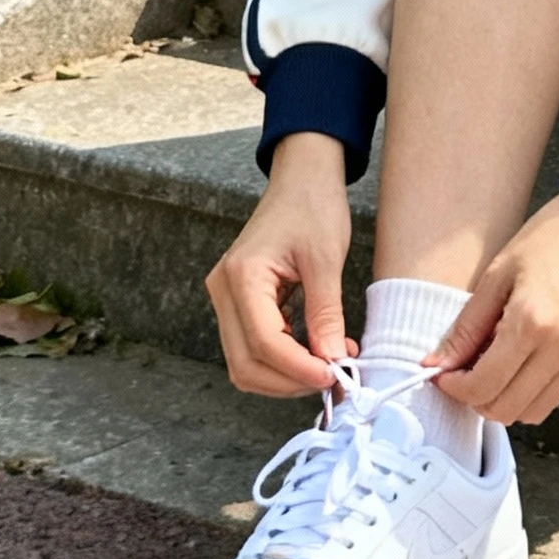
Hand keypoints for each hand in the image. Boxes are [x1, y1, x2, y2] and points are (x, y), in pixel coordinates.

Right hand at [206, 132, 353, 396]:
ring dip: (285, 375)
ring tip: (328, 364)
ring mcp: (226, 298)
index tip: (335, 376)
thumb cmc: (313, 206)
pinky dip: (282, 359)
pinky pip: (253, 346)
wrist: (302, 178)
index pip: (263, 342)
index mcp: (242, 276)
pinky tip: (315, 350)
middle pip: (246, 362)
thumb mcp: (325, 258)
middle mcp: (223, 291)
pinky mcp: (238, 303)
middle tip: (333, 377)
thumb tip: (332, 360)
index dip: (298, 369)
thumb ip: (326, 313)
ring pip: (245, 362)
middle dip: (289, 380)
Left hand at [432, 192, 558, 426]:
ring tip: (494, 369)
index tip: (444, 373)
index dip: (455, 387)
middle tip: (465, 374)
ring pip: (532, 412)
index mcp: (531, 321)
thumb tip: (435, 364)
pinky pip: (557, 396)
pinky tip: (523, 363)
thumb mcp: (499, 273)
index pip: (483, 386)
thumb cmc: (549, 238)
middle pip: (506, 409)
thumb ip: (468, 325)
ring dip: (505, 400)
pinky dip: (532, 391)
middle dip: (476, 399)